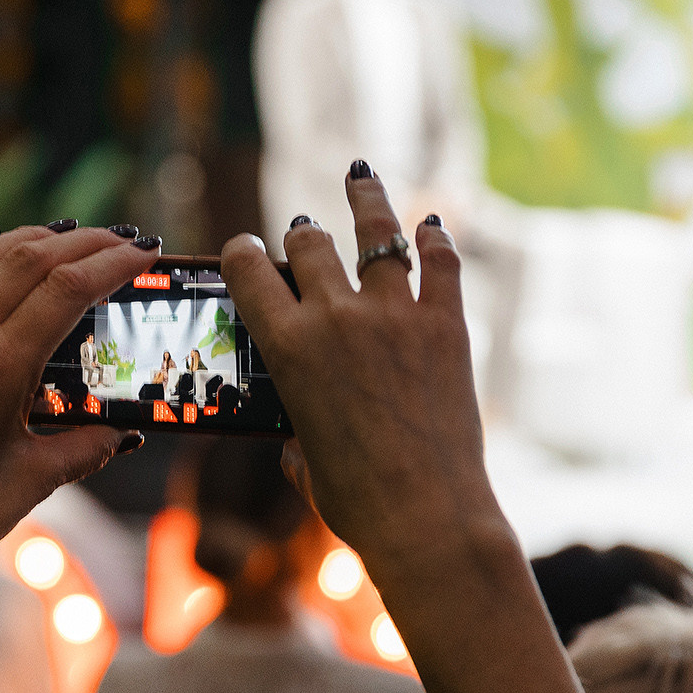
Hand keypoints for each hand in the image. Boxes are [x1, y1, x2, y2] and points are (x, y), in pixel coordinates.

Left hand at [0, 221, 158, 692]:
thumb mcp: (35, 481)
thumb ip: (86, 446)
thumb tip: (125, 430)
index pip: (63, 290)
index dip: (110, 263)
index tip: (144, 254)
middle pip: (27, 260)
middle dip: (82, 242)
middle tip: (124, 240)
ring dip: (32, 241)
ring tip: (72, 238)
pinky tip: (9, 263)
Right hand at [221, 176, 584, 692]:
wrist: (426, 516)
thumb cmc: (354, 502)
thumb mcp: (303, 460)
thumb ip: (296, 430)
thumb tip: (299, 435)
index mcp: (287, 348)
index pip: (250, 272)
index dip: (243, 253)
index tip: (245, 249)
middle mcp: (337, 317)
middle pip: (310, 242)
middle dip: (301, 234)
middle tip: (302, 231)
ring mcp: (397, 315)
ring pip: (376, 234)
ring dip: (366, 201)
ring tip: (360, 177)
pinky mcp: (448, 325)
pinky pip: (443, 265)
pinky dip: (438, 240)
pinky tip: (433, 224)